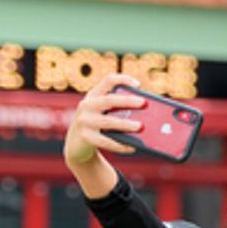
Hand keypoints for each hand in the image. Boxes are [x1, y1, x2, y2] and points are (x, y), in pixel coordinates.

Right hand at [63, 73, 143, 196]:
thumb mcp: (104, 113)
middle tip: (144, 103)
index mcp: (94, 96)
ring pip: (108, 122)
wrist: (76, 145)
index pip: (108, 81)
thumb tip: (149, 115)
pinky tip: (133, 147)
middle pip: (109, 100)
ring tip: (141, 127)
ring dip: (126, 124)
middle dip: (127, 101)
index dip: (123, 80)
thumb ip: (119, 110)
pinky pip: (106, 142)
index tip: (138, 84)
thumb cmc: (98, 126)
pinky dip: (121, 145)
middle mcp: (87, 106)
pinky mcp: (85, 138)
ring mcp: (84, 121)